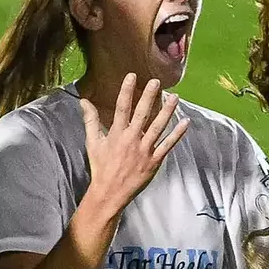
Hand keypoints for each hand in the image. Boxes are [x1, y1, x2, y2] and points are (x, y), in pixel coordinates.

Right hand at [81, 74, 189, 212]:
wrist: (109, 192)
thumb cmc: (100, 167)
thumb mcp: (93, 142)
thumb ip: (90, 120)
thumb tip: (83, 101)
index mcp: (116, 133)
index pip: (122, 107)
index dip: (127, 90)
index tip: (132, 76)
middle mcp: (131, 139)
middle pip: (142, 114)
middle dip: (149, 96)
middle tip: (157, 82)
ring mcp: (144, 150)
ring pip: (158, 127)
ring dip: (167, 111)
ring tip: (175, 97)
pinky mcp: (154, 161)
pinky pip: (168, 145)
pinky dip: (177, 134)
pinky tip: (185, 122)